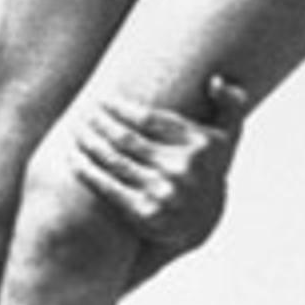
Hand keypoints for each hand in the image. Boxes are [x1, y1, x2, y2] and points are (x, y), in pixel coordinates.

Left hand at [72, 73, 253, 254]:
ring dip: (89, 142)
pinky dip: (87, 170)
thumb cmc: (206, 169)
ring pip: (114, 160)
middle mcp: (185, 169)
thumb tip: (217, 80)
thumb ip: (231, 105)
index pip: (149, 120)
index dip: (120, 108)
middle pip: (127, 139)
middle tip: (83, 113)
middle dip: (99, 123)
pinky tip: (73, 157)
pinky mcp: (146, 214)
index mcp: (203, 145)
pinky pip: (108, 186)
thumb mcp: (228, 138)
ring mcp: (165, 193)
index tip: (102, 101)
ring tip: (75, 130)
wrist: (200, 224)